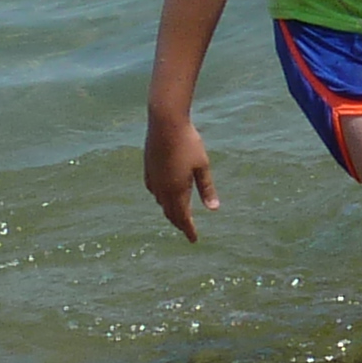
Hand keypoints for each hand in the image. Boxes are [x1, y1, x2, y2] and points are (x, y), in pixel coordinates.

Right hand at [143, 110, 215, 236]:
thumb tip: (214, 209)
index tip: (194, 240)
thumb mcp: (202, 166)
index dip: (189, 230)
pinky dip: (160, 199)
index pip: (183, 217)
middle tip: (187, 230)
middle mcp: (162, 189)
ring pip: (161, 203)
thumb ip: (207, 189)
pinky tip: (162, 196)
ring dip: (169, 211)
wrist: (165, 123)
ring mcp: (153, 179)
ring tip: (177, 215)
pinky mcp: (148, 169)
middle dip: (179, 223)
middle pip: (170, 213)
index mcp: (177, 190)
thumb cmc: (188, 142)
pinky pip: (153, 191)